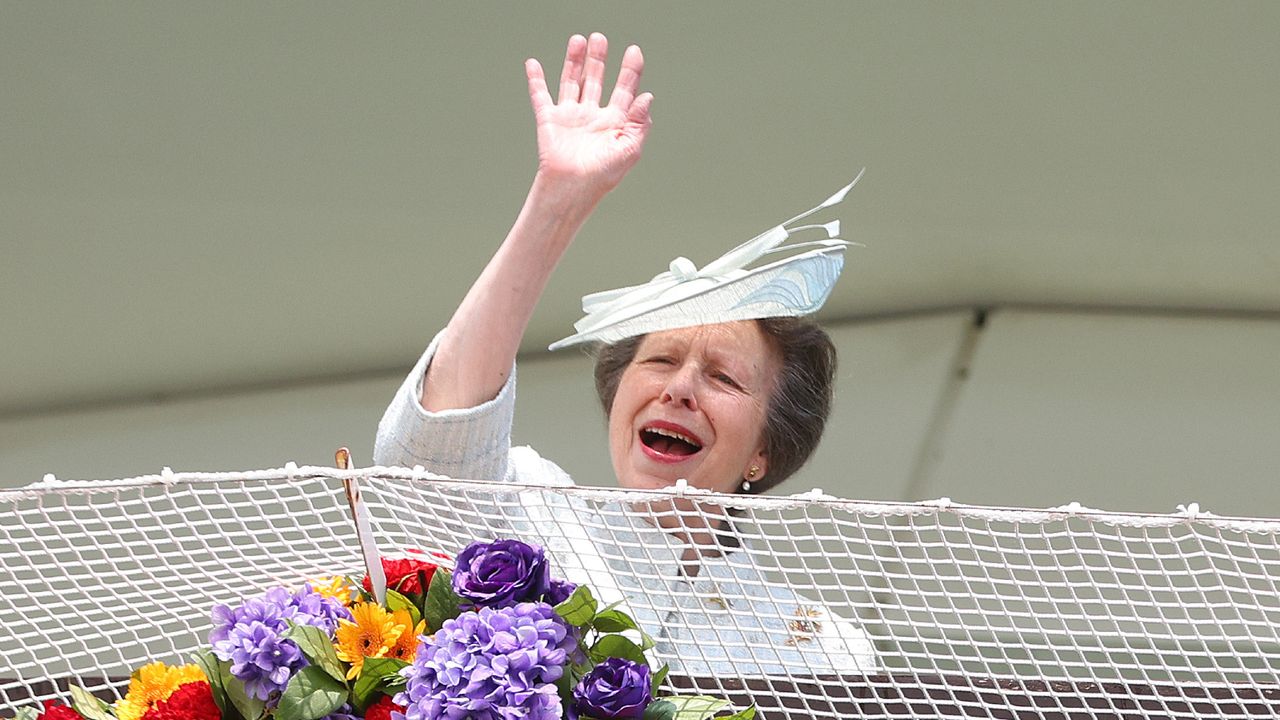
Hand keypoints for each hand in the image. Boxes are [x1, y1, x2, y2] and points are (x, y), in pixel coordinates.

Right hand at [526, 33, 653, 198]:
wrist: (572, 189)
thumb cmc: (603, 176)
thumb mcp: (630, 150)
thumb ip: (640, 122)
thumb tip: (647, 96)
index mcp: (614, 122)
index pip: (625, 89)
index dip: (631, 70)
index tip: (634, 51)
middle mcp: (592, 116)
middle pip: (597, 79)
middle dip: (599, 59)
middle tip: (600, 39)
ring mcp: (571, 117)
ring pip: (572, 81)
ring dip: (574, 61)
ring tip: (578, 40)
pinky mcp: (549, 120)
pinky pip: (541, 96)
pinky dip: (536, 80)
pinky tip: (534, 64)